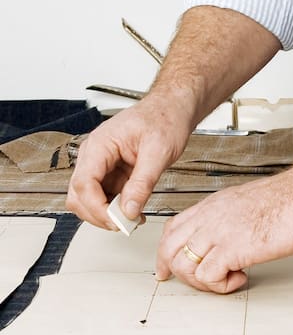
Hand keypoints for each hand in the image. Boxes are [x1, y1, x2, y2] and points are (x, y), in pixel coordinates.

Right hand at [66, 96, 192, 228]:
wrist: (171, 109)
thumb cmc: (164, 119)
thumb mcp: (158, 151)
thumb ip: (142, 183)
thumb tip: (129, 210)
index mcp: (100, 145)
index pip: (84, 183)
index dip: (97, 208)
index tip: (117, 222)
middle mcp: (95, 155)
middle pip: (78, 195)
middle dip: (98, 215)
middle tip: (124, 225)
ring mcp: (101, 165)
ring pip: (88, 199)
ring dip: (105, 214)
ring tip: (131, 219)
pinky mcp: (111, 173)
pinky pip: (104, 197)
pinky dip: (115, 209)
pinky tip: (132, 211)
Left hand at [155, 169, 292, 293]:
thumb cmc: (288, 200)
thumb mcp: (246, 203)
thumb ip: (230, 219)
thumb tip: (228, 237)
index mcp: (211, 206)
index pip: (172, 229)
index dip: (166, 252)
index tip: (167, 268)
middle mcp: (209, 218)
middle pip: (170, 248)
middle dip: (177, 272)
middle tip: (198, 283)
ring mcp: (218, 233)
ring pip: (183, 265)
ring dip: (202, 281)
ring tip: (227, 278)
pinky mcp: (232, 249)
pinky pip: (208, 276)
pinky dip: (221, 285)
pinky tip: (240, 277)